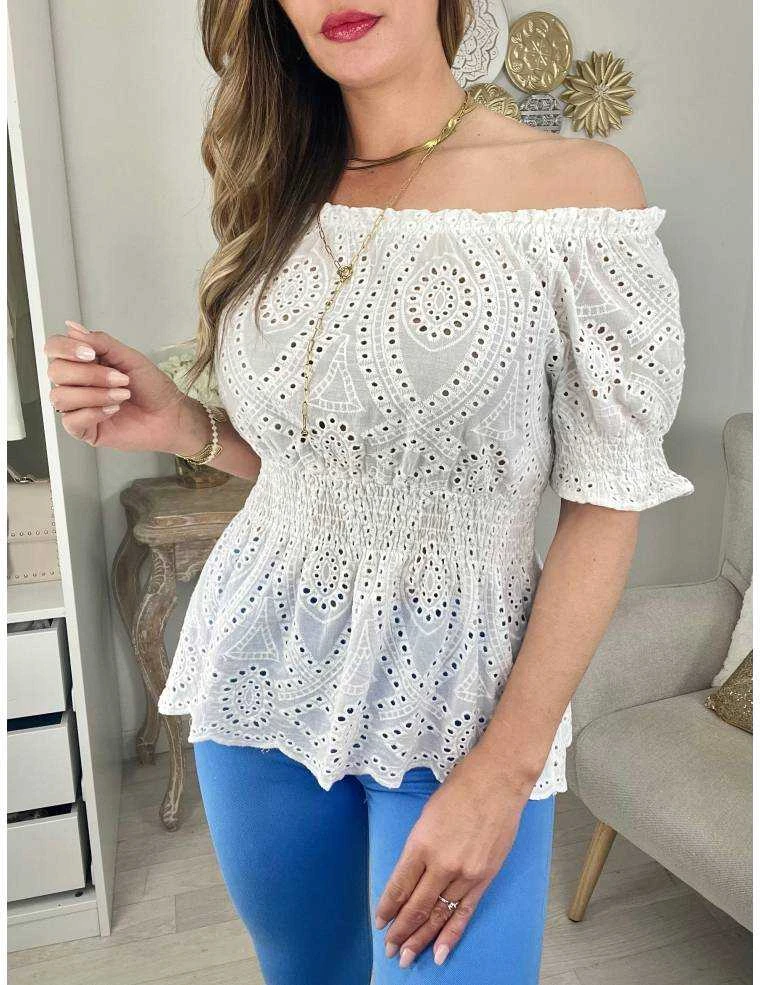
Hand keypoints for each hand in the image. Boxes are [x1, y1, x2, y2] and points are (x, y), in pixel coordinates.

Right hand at [43, 321, 192, 452]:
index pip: (54, 349)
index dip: (66, 349)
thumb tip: (72, 328)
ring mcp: (78, 407)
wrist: (170, 415)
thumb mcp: (129, 357)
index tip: (91, 354)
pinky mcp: (84, 429)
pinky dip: (93, 412)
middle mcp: (76, 383)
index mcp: (83, 363)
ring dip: (94, 394)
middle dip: (89, 374)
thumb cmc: (153, 388)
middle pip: (55, 372)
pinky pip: (70, 421)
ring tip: (122, 395)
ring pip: (59, 396)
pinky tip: (113, 410)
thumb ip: (100, 342)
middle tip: (120, 379)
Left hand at [374, 749, 532, 968]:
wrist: (498, 781)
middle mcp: (441, 864)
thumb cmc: (460, 789)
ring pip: (438, 915)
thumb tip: (411, 876)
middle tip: (389, 950)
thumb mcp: (426, 815)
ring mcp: (465, 874)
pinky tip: (440, 953)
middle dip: (400, 931)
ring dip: (421, 939)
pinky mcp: (484, 879)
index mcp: (421, 844)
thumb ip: (418, 848)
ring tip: (406, 957)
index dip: (387, 908)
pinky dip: (451, 935)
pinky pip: (464, 913)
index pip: (399, 886)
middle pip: (416, 907)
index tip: (380, 922)